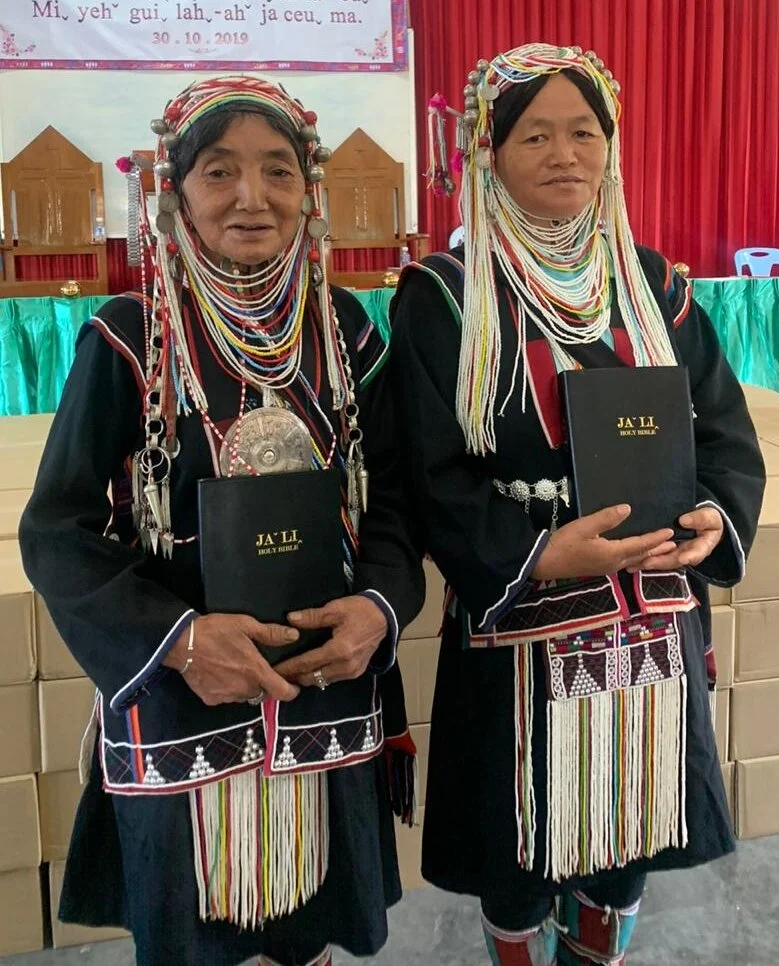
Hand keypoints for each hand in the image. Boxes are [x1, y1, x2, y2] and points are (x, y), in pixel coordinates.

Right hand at [164, 613, 299, 705]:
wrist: (181, 642)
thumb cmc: (215, 631)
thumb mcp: (245, 625)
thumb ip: (271, 633)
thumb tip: (294, 636)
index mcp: (255, 671)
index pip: (282, 692)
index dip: (292, 692)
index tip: (294, 686)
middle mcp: (243, 689)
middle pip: (263, 693)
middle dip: (265, 684)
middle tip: (258, 669)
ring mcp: (226, 696)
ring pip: (245, 696)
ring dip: (247, 687)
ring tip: (238, 670)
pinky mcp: (211, 699)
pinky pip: (227, 697)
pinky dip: (229, 689)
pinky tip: (222, 675)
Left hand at [273, 595, 387, 687]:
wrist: (384, 617)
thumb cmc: (359, 610)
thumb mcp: (336, 609)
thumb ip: (313, 616)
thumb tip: (290, 619)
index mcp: (339, 650)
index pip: (307, 663)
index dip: (288, 667)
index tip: (273, 670)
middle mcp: (345, 666)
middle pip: (313, 677)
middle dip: (294, 677)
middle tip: (276, 674)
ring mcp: (352, 672)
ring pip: (322, 681)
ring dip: (306, 678)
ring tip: (290, 673)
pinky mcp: (356, 673)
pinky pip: (332, 679)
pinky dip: (319, 676)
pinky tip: (309, 670)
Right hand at [531, 504, 676, 579]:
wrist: (544, 562)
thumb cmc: (564, 543)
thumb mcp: (584, 526)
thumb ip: (606, 518)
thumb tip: (627, 509)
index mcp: (612, 553)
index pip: (640, 545)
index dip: (655, 538)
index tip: (669, 532)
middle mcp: (614, 563)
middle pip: (641, 556)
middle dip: (658, 550)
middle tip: (675, 545)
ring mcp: (607, 568)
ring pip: (634, 561)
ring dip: (648, 555)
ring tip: (661, 551)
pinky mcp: (600, 569)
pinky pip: (625, 563)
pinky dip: (637, 558)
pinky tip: (637, 556)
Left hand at [630, 507, 723, 571]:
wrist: (701, 523)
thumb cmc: (707, 519)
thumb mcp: (708, 517)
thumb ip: (700, 519)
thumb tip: (684, 521)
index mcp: (702, 547)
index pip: (697, 553)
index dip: (690, 556)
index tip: (683, 558)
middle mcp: (688, 555)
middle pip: (674, 560)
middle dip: (661, 562)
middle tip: (648, 563)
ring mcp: (675, 555)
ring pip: (662, 561)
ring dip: (648, 563)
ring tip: (633, 565)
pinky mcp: (665, 553)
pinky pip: (654, 557)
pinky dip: (643, 560)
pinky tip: (629, 562)